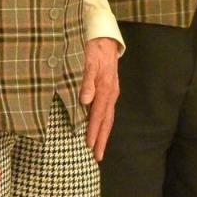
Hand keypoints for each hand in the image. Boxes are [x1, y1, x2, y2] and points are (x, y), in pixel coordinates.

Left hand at [80, 37, 120, 160]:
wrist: (105, 38)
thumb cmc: (94, 48)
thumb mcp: (88, 60)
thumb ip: (86, 80)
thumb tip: (84, 100)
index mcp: (105, 88)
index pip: (98, 114)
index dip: (93, 130)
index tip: (88, 145)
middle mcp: (111, 93)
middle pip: (106, 121)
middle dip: (101, 139)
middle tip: (97, 157)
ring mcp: (112, 92)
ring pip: (108, 118)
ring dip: (103, 134)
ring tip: (98, 150)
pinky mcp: (110, 91)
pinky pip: (108, 112)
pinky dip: (104, 124)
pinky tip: (100, 130)